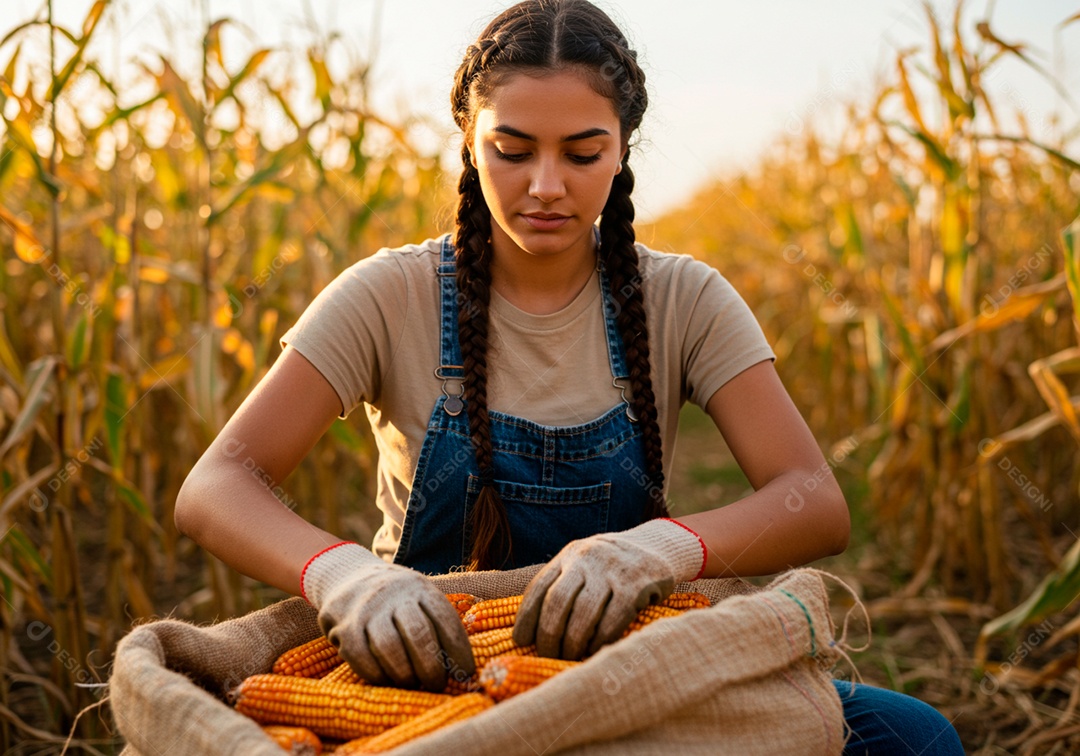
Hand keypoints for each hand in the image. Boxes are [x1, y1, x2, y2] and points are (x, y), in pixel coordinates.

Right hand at [301, 543, 474, 690]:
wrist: (346, 577)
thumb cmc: (394, 600)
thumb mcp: (418, 598)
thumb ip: (437, 626)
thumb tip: (461, 671)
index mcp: (420, 588)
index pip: (445, 619)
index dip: (459, 650)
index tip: (465, 674)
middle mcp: (394, 595)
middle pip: (419, 635)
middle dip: (432, 668)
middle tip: (437, 685)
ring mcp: (367, 609)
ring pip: (389, 647)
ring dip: (404, 674)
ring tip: (412, 684)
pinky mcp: (344, 626)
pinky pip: (361, 657)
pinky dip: (377, 675)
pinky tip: (386, 680)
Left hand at [512, 518, 706, 659]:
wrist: (659, 547)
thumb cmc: (612, 566)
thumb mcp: (585, 563)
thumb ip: (562, 584)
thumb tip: (533, 630)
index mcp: (569, 555)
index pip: (539, 587)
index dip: (525, 617)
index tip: (520, 641)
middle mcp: (587, 559)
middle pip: (557, 601)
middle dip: (548, 634)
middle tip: (546, 655)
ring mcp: (612, 570)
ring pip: (583, 613)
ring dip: (573, 642)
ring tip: (569, 657)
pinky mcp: (636, 585)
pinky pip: (612, 620)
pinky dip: (600, 640)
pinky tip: (594, 651)